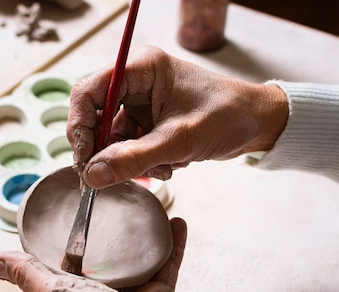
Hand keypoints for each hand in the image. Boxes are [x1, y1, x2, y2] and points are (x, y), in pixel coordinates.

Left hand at [0, 218, 204, 291]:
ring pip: (134, 255)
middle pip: (98, 256)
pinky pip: (166, 261)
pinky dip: (172, 242)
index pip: (60, 264)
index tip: (60, 214)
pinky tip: (174, 222)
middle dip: (100, 232)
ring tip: (139, 206)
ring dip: (138, 233)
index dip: (58, 242)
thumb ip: (28, 276)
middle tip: (104, 200)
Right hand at [67, 45, 287, 188]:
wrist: (258, 124)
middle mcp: (135, 82)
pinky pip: (128, 145)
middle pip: (95, 116)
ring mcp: (141, 102)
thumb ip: (133, 158)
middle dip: (105, 149)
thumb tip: (92, 175)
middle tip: (110, 175)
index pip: (88, 92)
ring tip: (159, 169)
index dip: (79, 126)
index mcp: (141, 68)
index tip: (84, 159)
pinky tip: (166, 167)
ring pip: (111, 136)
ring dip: (129, 160)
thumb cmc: (228, 116)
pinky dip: (141, 162)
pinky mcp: (148, 121)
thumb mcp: (179, 140)